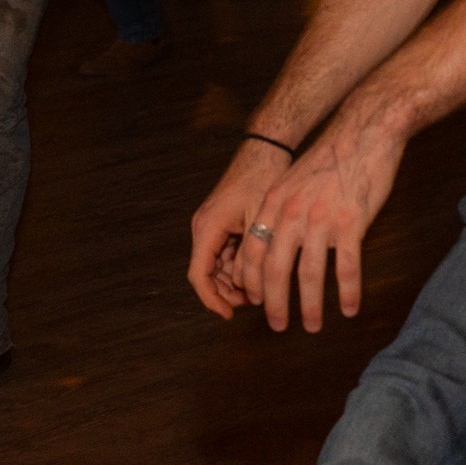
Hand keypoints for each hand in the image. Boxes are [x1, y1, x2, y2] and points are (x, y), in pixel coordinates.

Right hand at [188, 138, 294, 317]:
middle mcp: (204, 227)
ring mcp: (212, 225)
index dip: (212, 300)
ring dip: (234, 280)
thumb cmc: (264, 180)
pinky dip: (238, 266)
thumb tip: (249, 289)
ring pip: (216, 265)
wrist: (266, 149)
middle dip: (226, 292)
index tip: (229, 315)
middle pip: (206, 273)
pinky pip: (224, 253)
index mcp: (208, 228)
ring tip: (260, 289)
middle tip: (254, 302)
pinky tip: (259, 271)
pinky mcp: (222, 222)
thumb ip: (252, 258)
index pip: (199, 275)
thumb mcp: (261, 224)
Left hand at [227, 110, 406, 331]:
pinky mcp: (351, 222)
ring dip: (311, 307)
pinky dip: (349, 292)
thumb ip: (282, 210)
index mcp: (274, 204)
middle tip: (277, 326)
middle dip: (274, 304)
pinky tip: (351, 309)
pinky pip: (347, 267)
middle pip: (275, 271)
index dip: (253, 283)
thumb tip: (276, 244)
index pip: (253, 254)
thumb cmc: (331, 157)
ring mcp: (321, 219)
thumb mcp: (293, 180)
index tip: (258, 302)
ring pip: (310, 275)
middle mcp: (292, 214)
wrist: (365, 131)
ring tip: (313, 326)